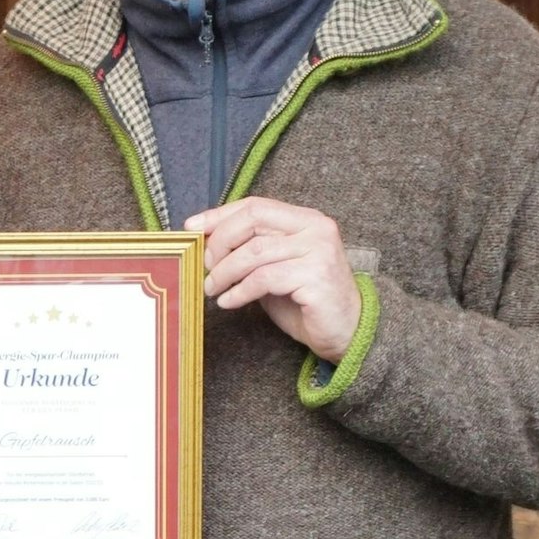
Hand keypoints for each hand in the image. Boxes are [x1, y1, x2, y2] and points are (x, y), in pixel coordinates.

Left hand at [187, 197, 360, 362]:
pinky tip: (229, 302)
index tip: (191, 227)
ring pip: (254, 251)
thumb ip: (249, 250)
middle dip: (220, 243)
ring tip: (212, 288)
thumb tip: (205, 241)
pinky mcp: (317, 277)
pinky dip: (239, 291)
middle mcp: (315, 228)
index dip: (219, 215)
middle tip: (205, 266)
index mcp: (305, 219)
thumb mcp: (273, 268)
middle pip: (252, 221)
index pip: (255, 206)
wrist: (347, 333)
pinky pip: (264, 279)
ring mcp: (319, 251)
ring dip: (224, 272)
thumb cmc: (305, 301)